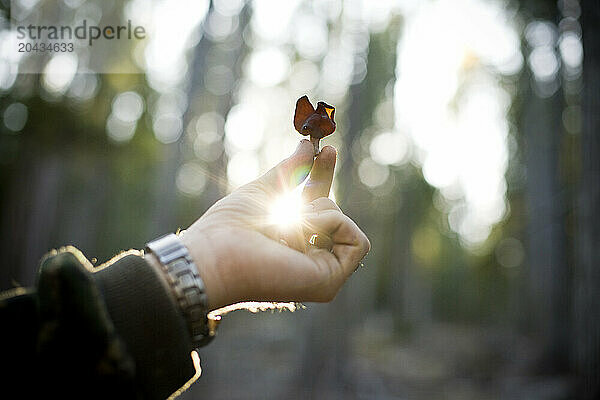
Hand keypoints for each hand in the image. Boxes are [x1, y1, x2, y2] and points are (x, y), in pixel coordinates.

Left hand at [180, 139, 369, 308]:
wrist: (218, 251)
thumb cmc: (230, 227)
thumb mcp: (265, 191)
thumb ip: (291, 171)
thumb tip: (308, 145)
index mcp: (291, 245)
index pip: (317, 211)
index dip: (323, 179)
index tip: (326, 150)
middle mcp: (307, 263)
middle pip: (335, 215)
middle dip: (323, 184)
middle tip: (322, 154)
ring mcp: (320, 275)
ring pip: (347, 227)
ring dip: (320, 211)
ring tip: (289, 219)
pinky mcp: (329, 283)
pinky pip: (357, 242)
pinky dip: (333, 224)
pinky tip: (305, 229)